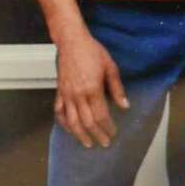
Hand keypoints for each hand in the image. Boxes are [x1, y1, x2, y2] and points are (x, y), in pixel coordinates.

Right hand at [53, 25, 128, 148]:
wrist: (71, 41)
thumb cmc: (92, 52)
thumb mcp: (110, 68)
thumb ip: (117, 89)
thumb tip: (125, 106)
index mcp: (92, 89)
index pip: (101, 115)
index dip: (108, 127)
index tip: (114, 133)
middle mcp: (77, 95)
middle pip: (87, 122)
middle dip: (96, 135)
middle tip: (105, 143)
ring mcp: (66, 94)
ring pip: (71, 121)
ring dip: (80, 135)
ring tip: (88, 143)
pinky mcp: (59, 92)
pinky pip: (59, 112)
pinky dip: (64, 123)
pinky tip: (70, 130)